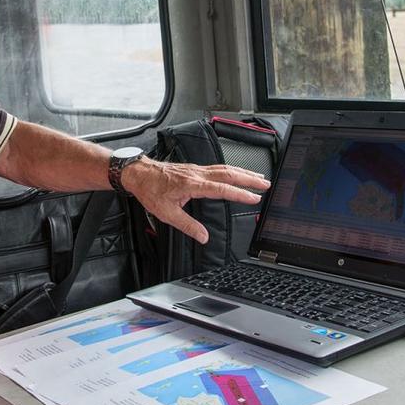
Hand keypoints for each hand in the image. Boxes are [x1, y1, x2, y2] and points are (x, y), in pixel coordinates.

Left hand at [120, 158, 269, 243]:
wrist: (138, 174)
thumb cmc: (150, 190)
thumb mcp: (167, 213)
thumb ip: (187, 226)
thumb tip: (203, 237)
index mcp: (192, 184)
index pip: (221, 189)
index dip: (239, 193)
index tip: (254, 198)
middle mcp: (197, 174)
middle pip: (228, 173)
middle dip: (249, 178)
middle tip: (266, 184)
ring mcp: (196, 169)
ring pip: (224, 168)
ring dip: (243, 172)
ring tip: (258, 177)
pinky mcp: (194, 168)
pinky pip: (217, 167)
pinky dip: (232, 170)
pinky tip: (237, 173)